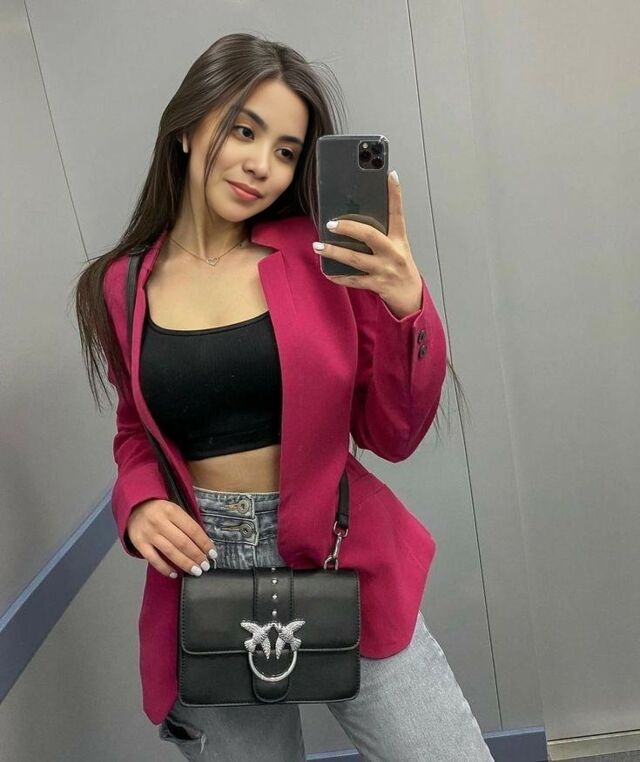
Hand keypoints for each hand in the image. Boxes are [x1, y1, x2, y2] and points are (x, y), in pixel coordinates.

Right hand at [126, 498, 217, 577]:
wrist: (135, 507)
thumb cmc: (160, 510)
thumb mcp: (174, 510)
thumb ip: (186, 523)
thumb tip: (204, 543)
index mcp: (172, 510)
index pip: (192, 529)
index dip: (204, 543)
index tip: (213, 553)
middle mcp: (159, 521)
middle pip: (183, 542)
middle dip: (197, 556)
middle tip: (206, 565)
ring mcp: (148, 533)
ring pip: (170, 552)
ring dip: (185, 563)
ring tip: (196, 571)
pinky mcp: (139, 543)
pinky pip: (153, 559)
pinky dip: (165, 568)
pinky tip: (175, 574)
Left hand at [312, 170, 423, 317]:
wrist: (411, 296)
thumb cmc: (400, 268)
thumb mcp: (397, 247)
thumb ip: (382, 234)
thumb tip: (356, 221)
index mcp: (399, 240)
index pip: (398, 213)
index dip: (395, 194)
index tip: (390, 176)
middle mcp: (393, 253)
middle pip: (370, 236)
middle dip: (349, 228)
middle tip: (330, 223)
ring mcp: (384, 269)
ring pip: (356, 259)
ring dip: (334, 252)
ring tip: (318, 245)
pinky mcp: (377, 284)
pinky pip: (354, 280)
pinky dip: (339, 277)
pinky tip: (327, 271)